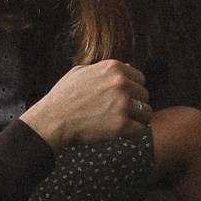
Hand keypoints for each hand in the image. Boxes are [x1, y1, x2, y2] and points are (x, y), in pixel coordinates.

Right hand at [19, 60, 150, 149]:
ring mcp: (122, 104)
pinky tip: (121, 134)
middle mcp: (121, 83)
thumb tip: (126, 67)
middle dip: (136, 105)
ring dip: (137, 119)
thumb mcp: (80, 71)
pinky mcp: (121, 125)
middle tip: (122, 113)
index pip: (140, 79)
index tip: (124, 99)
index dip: (133, 90)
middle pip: (144, 95)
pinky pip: (140, 130)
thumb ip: (104, 69)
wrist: (53, 119)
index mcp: (113, 68)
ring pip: (146, 113)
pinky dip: (132, 134)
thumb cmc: (63, 96)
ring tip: (124, 124)